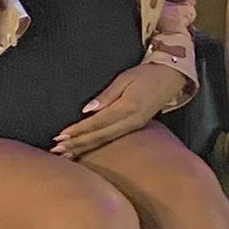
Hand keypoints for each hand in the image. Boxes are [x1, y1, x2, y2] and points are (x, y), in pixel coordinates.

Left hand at [51, 63, 186, 157]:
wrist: (171, 78)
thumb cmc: (146, 74)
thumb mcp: (125, 78)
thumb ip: (107, 95)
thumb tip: (87, 110)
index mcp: (128, 107)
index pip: (98, 122)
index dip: (78, 130)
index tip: (60, 136)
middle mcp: (131, 121)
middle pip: (99, 136)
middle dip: (77, 144)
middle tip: (56, 151)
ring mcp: (134, 126)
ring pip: (105, 141)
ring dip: (84, 148)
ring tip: (66, 154)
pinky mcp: (135, 128)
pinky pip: (112, 139)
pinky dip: (95, 145)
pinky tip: (84, 149)